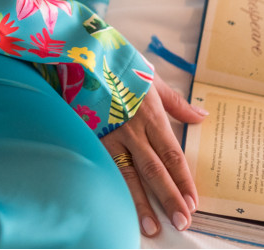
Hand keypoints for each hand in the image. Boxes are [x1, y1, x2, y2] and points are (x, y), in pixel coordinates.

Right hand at [101, 73, 207, 238]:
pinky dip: (113, 188)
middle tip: (181, 221)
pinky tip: (118, 205)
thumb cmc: (119, 65)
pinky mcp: (91, 136)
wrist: (81, 55)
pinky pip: (105, 166)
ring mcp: (109, 134)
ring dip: (141, 202)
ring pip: (128, 174)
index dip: (183, 179)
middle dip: (169, 197)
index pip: (171, 153)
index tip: (193, 201)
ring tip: (151, 227)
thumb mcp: (151, 78)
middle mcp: (132, 129)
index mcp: (150, 114)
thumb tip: (202, 115)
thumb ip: (176, 102)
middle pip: (154, 169)